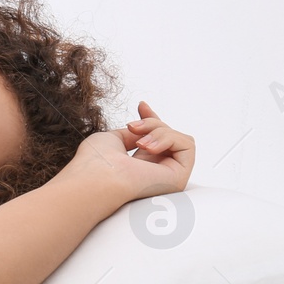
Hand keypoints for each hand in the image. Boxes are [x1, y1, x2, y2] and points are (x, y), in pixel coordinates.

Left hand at [62, 101, 195, 206]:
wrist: (97, 176)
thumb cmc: (96, 160)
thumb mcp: (115, 139)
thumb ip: (135, 132)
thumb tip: (145, 122)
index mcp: (140, 166)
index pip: (158, 140)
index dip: (153, 121)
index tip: (141, 106)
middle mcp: (157, 173)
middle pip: (170, 136)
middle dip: (153, 123)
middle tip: (132, 126)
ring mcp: (169, 177)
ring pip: (180, 139)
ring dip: (159, 130)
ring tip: (139, 142)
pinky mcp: (179, 178)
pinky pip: (187, 146)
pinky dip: (169, 138)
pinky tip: (149, 147)